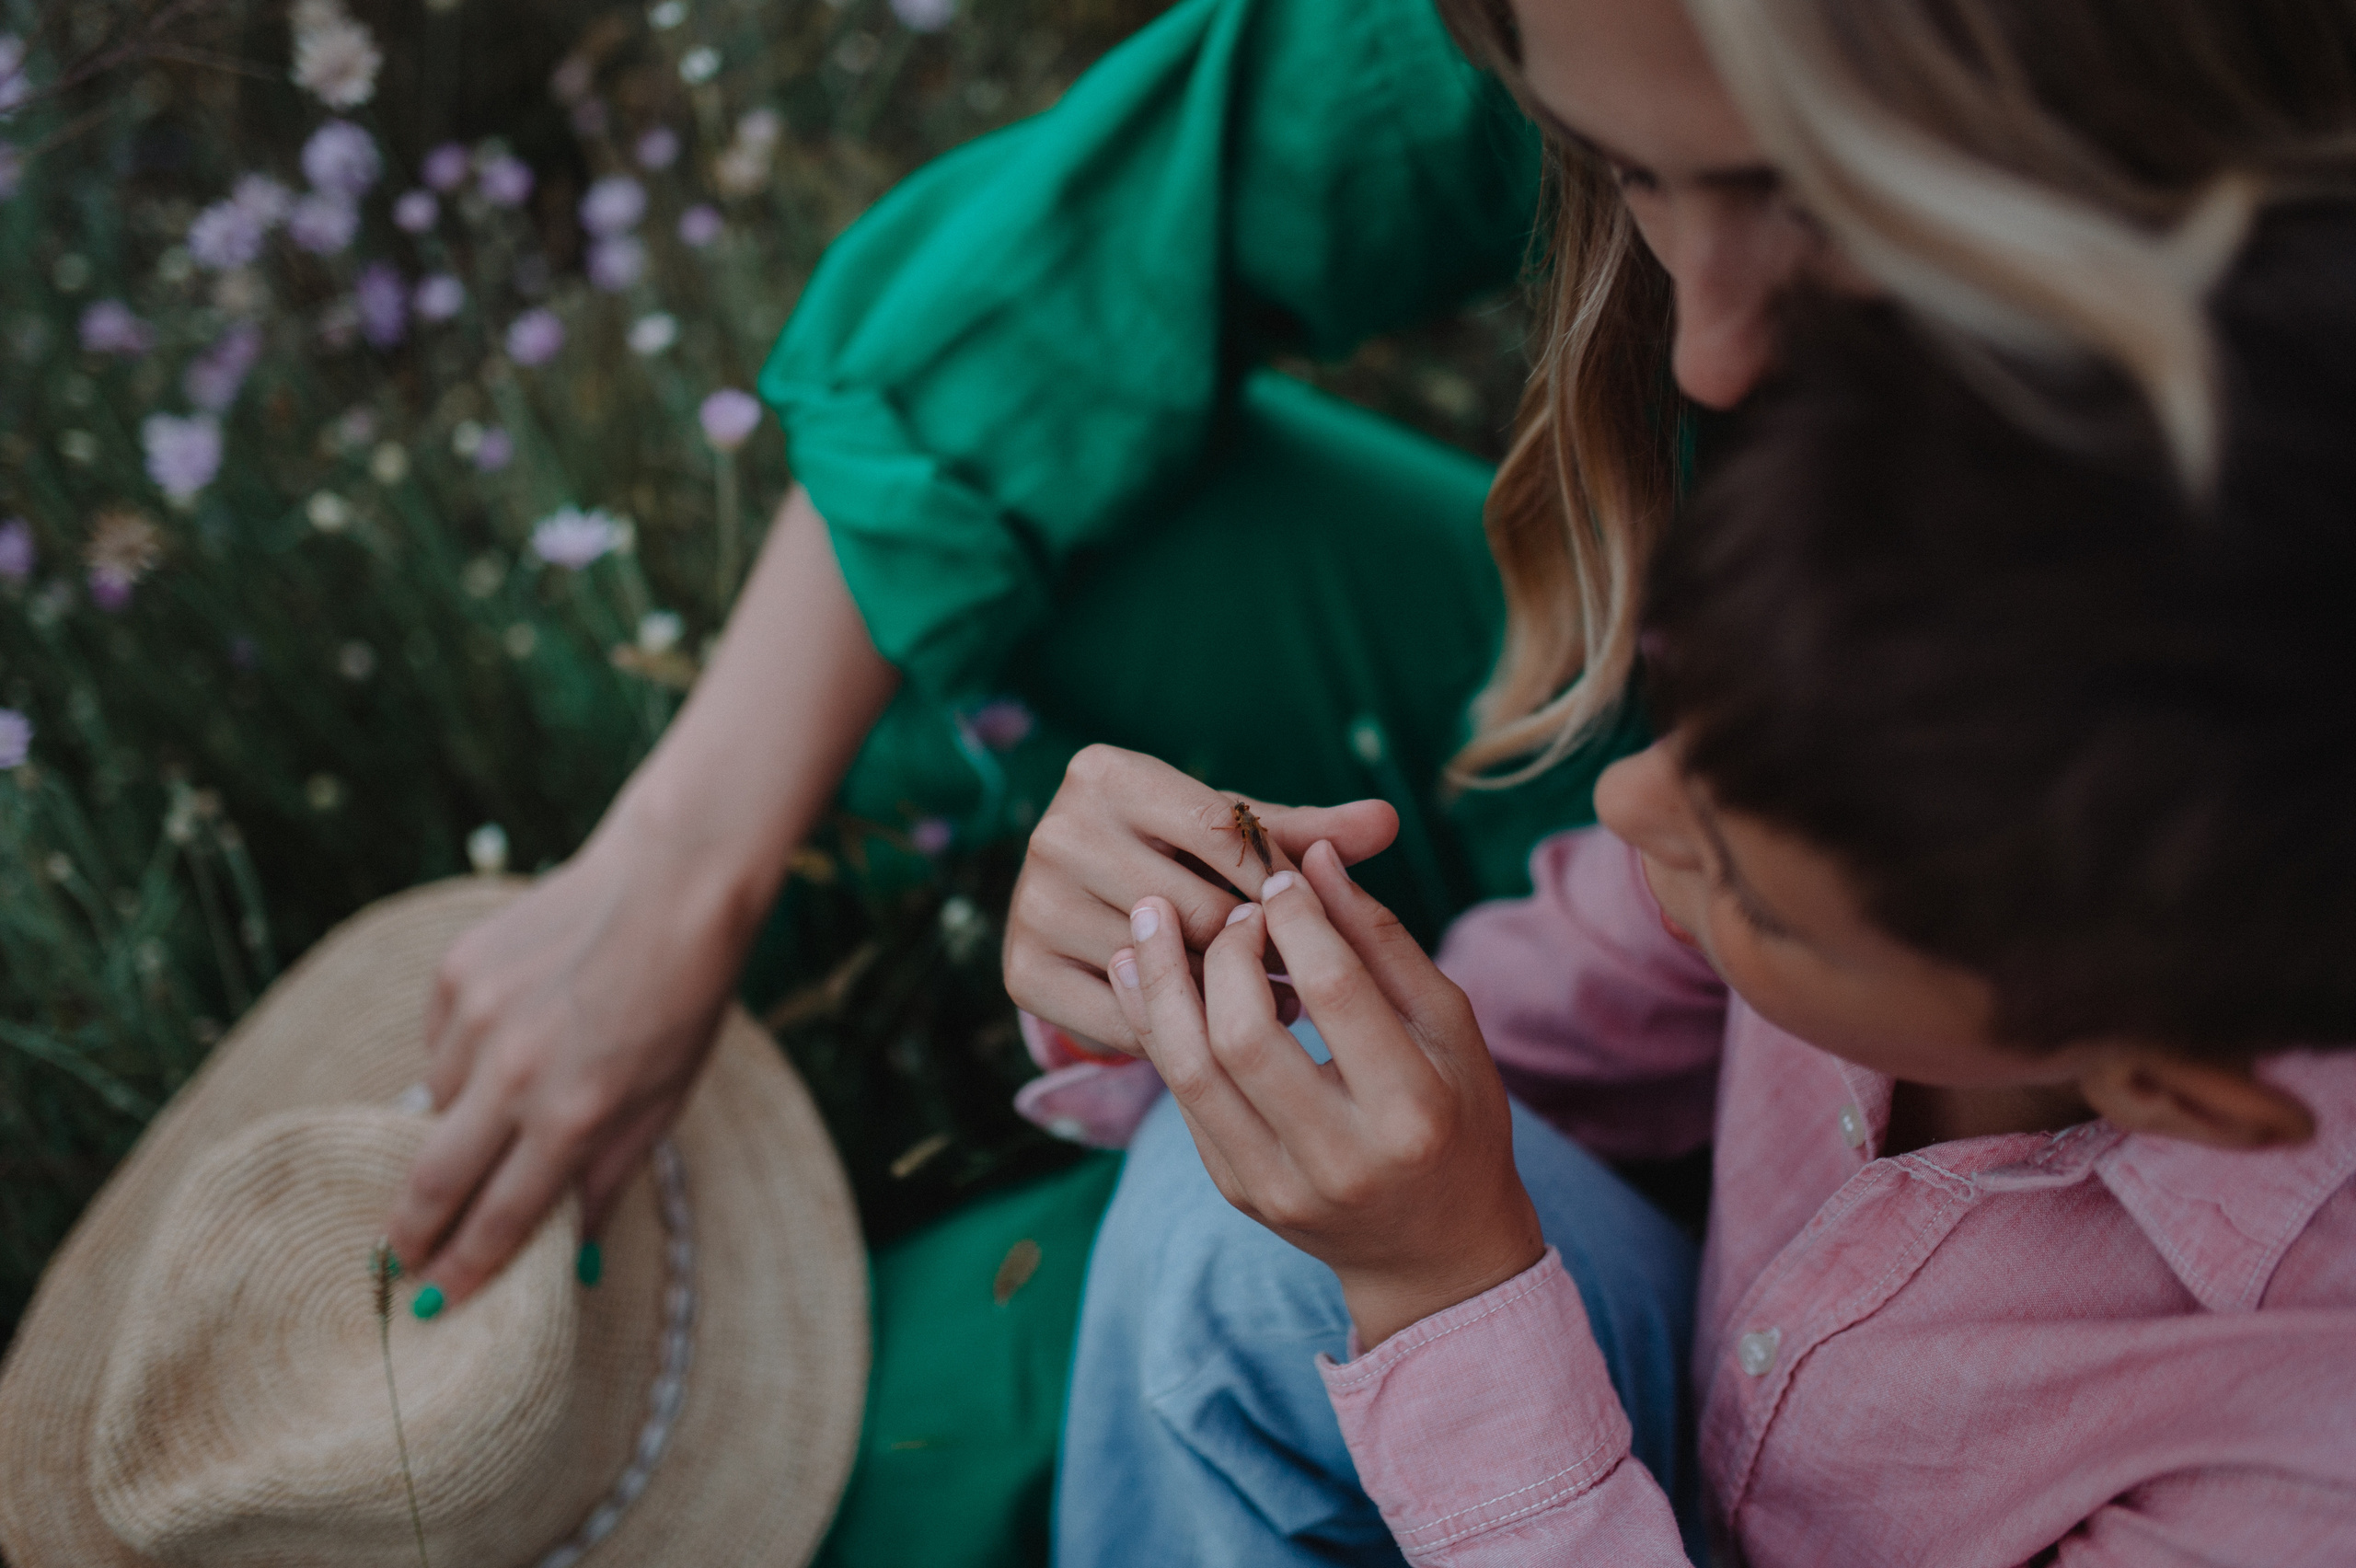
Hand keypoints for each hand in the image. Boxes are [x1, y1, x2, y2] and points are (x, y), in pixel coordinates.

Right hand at [384, 485, 898, 1307]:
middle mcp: (514, 1073)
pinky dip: (463, 1052)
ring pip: (435, 1103)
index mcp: (573, 1116)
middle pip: (432, 1182)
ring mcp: (476, 1017)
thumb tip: (565, 1259)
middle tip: (399, 1258)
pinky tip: (513, 1026)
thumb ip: (606, 1180)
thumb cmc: (683, 1002)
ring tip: (515, 1088)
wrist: (672, 884)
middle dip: (410, 1233)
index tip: (431, 1304)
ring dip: (459, 1119)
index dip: (460, 1272)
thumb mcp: (664, 1104)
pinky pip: (438, 1040)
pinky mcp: (455, 970)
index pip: (496, 1221)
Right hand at [1004, 744, 1399, 1054]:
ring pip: (1164, 966)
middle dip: (1258, 948)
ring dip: (1227, 998)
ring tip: (1274, 1006)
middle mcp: (1055, 830)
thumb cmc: (1182, 856)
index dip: (1280, 884)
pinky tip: (1213, 1028)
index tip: (1319, 920)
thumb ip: (1308, 832)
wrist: (1085, 903)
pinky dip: (1173, 1029)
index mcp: (1106, 772)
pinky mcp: (1022, 969)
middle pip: (1194, 907)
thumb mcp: (1235, 836)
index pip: (1221, 832)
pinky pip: (1121, 1015)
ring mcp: (1032, 903)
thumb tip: (1388, 820)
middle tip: (1305, 978)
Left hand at [1110, 839, 1542, 1349]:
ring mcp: (1279, 1186)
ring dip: (1160, 985)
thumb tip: (1315, 857)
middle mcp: (1341, 1158)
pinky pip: (1182, 1100)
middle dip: (1225, 951)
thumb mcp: (1449, 1027)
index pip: (1335, 991)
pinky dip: (1156, 1030)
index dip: (1298, 918)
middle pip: (1244, 1034)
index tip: (1281, 876)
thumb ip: (1382, 942)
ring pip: (1191, 1070)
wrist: (1435, 1252)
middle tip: (1229, 907)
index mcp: (1410, 1111)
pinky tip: (1143, 978)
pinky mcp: (1238, 1193)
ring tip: (1146, 919)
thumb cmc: (1457, 1118)